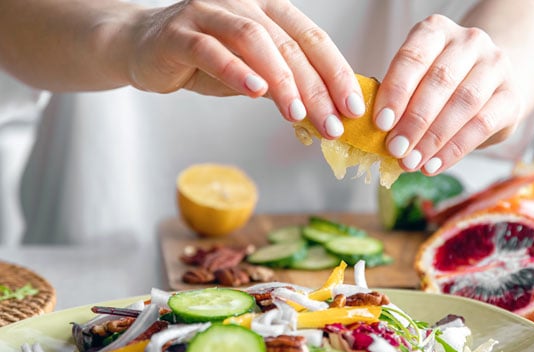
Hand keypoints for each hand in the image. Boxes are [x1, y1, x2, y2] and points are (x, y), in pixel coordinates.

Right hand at [124, 0, 363, 136]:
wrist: (146, 48)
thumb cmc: (207, 62)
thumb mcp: (254, 75)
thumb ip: (285, 87)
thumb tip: (327, 117)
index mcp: (270, 11)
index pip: (313, 39)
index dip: (337, 73)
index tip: (354, 107)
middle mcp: (244, 3)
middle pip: (289, 44)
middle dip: (316, 88)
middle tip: (332, 123)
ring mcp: (210, 12)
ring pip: (254, 41)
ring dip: (281, 80)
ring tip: (298, 114)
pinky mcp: (180, 32)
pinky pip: (211, 50)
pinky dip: (235, 71)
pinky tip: (255, 92)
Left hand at [373, 14, 522, 174]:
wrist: (488, 85)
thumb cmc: (440, 86)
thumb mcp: (417, 81)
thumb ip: (399, 99)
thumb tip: (375, 133)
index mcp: (437, 31)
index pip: (414, 57)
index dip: (396, 91)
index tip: (380, 123)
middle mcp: (470, 41)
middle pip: (440, 80)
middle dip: (414, 120)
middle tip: (395, 149)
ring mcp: (496, 66)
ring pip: (464, 102)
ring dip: (434, 137)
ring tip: (412, 162)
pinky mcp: (512, 96)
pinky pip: (483, 124)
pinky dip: (455, 149)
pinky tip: (434, 165)